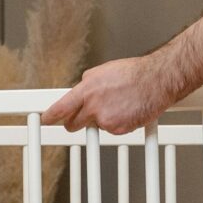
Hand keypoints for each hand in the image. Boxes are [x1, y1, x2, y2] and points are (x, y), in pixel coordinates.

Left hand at [43, 55, 186, 134]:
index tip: (46, 119)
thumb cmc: (134, 73)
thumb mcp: (104, 71)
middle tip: (82, 118)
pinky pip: (111, 130)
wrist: (157, 81)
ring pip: (95, 126)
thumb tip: (80, 91)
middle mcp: (93, 106)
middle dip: (74, 122)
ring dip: (101, 120)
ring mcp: (105, 120)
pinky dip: (117, 124)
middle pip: (73, 124)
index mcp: (87, 89)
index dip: (51, 116)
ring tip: (117, 105)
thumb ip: (88, 84)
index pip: (61, 107)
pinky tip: (126, 111)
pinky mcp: (117, 129)